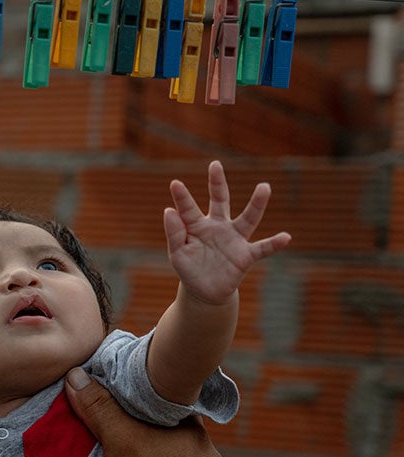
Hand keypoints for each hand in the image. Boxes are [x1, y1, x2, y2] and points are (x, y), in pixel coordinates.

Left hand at [164, 160, 290, 304]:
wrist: (204, 292)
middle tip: (215, 165)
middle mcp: (218, 226)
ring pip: (247, 218)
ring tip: (265, 187)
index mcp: (197, 225)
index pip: (188, 208)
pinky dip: (274, 244)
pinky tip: (286, 237)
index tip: (175, 183)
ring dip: (256, 204)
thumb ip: (174, 233)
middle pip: (220, 201)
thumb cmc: (189, 269)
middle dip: (217, 184)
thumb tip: (169, 211)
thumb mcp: (177, 253)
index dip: (182, 197)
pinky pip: (263, 248)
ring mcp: (234, 239)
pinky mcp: (245, 255)